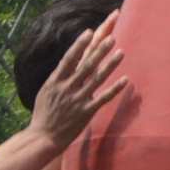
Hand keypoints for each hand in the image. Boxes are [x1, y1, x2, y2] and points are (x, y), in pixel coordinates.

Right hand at [28, 13, 128, 148]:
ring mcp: (78, 99)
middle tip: (111, 37)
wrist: (43, 137)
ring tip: (121, 52)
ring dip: (110, 65)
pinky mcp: (86, 111)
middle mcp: (67, 88)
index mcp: (55, 81)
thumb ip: (57, 78)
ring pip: (97, 78)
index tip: (88, 32)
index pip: (69, 59)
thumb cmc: (43, 114)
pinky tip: (125, 80)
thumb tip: (67, 64)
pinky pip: (103, 98)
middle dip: (99, 50)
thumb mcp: (45, 92)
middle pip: (86, 65)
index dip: (79, 45)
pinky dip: (115, 89)